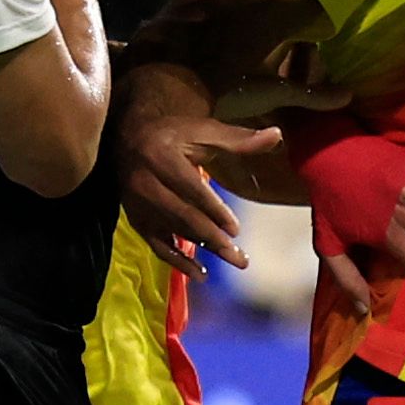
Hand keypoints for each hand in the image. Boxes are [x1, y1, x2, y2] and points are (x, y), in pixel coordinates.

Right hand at [114, 61, 276, 271]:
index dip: (213, 210)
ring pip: (173, 232)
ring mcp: (139, 205)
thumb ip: (238, 139)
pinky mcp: (137, 220)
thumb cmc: (173, 135)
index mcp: (163, 158)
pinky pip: (157, 245)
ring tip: (233, 260)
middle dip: (213, 238)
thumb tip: (276, 135)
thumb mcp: (203, 131)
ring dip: (203, 250)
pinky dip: (178, 262)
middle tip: (240, 257)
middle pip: (183, 216)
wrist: (127, 140)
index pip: (190, 189)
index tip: (235, 228)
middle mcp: (146, 184)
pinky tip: (200, 274)